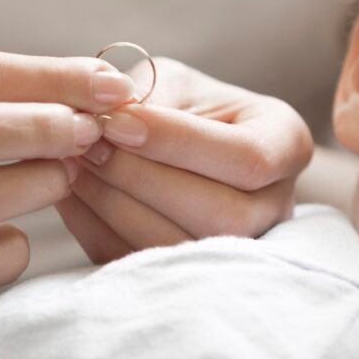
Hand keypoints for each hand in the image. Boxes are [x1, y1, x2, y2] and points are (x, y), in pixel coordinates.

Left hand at [58, 58, 313, 262]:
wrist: (175, 142)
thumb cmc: (179, 103)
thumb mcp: (174, 82)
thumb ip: (148, 96)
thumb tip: (108, 119)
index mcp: (286, 143)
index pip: (246, 157)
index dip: (178, 143)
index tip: (116, 122)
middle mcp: (277, 204)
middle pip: (222, 214)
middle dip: (144, 179)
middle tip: (86, 145)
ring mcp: (241, 249)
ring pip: (182, 248)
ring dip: (115, 205)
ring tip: (73, 165)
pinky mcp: (191, 276)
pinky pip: (144, 265)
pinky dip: (98, 229)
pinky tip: (72, 194)